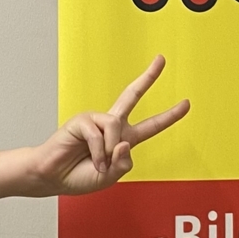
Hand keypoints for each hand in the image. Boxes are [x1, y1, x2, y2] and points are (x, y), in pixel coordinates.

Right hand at [0, 57, 188, 198]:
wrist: (52, 178)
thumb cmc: (79, 176)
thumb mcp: (111, 177)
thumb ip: (124, 164)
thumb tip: (124, 142)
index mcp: (123, 139)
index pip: (151, 125)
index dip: (169, 116)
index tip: (186, 103)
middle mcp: (111, 126)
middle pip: (132, 95)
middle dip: (148, 77)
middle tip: (161, 59)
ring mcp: (96, 120)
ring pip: (116, 127)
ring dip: (109, 151)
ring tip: (98, 163)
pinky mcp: (81, 120)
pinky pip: (99, 134)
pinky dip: (98, 152)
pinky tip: (88, 158)